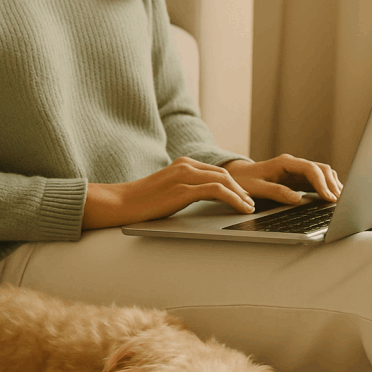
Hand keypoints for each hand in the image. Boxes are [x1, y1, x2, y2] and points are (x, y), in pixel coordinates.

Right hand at [82, 157, 254, 229]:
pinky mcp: (183, 190)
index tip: (243, 196)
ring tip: (249, 208)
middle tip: (251, 203)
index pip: (216, 170)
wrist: (120, 203)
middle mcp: (185, 165)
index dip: (234, 183)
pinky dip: (234, 199)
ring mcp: (184, 176)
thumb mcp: (168, 190)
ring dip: (241, 195)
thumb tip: (202, 199)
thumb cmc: (142, 202)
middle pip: (224, 174)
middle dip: (241, 189)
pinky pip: (217, 191)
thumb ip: (185, 189)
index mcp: (183, 163)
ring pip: (224, 181)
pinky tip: (241, 208)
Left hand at [223, 154, 342, 205]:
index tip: (328, 197)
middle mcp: (294, 164)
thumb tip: (298, 199)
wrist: (238, 176)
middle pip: (321, 169)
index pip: (310, 169)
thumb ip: (277, 192)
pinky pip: (317, 180)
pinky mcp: (298, 179)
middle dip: (332, 184)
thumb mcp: (257, 188)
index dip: (321, 183)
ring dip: (332, 185)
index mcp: (284, 163)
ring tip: (340, 201)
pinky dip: (327, 188)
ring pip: (322, 173)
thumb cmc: (244, 181)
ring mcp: (297, 171)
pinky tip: (332, 198)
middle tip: (340, 202)